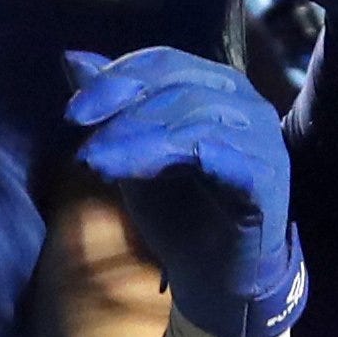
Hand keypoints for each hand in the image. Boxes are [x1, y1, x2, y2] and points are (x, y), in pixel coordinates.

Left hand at [65, 49, 303, 336]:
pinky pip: (212, 153)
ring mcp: (261, 137)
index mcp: (217, 87)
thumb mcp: (132, 154)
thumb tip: (71, 58)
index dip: (116, 79)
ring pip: (191, 116)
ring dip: (134, 137)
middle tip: (78, 134)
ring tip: (93, 161)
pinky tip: (127, 175)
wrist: (213, 278)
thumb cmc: (178, 213)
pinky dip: (163, 157)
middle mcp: (245, 102)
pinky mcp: (266, 174)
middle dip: (120, 108)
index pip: (164, 62)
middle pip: (177, 83)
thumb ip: (111, 108)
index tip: (73, 112)